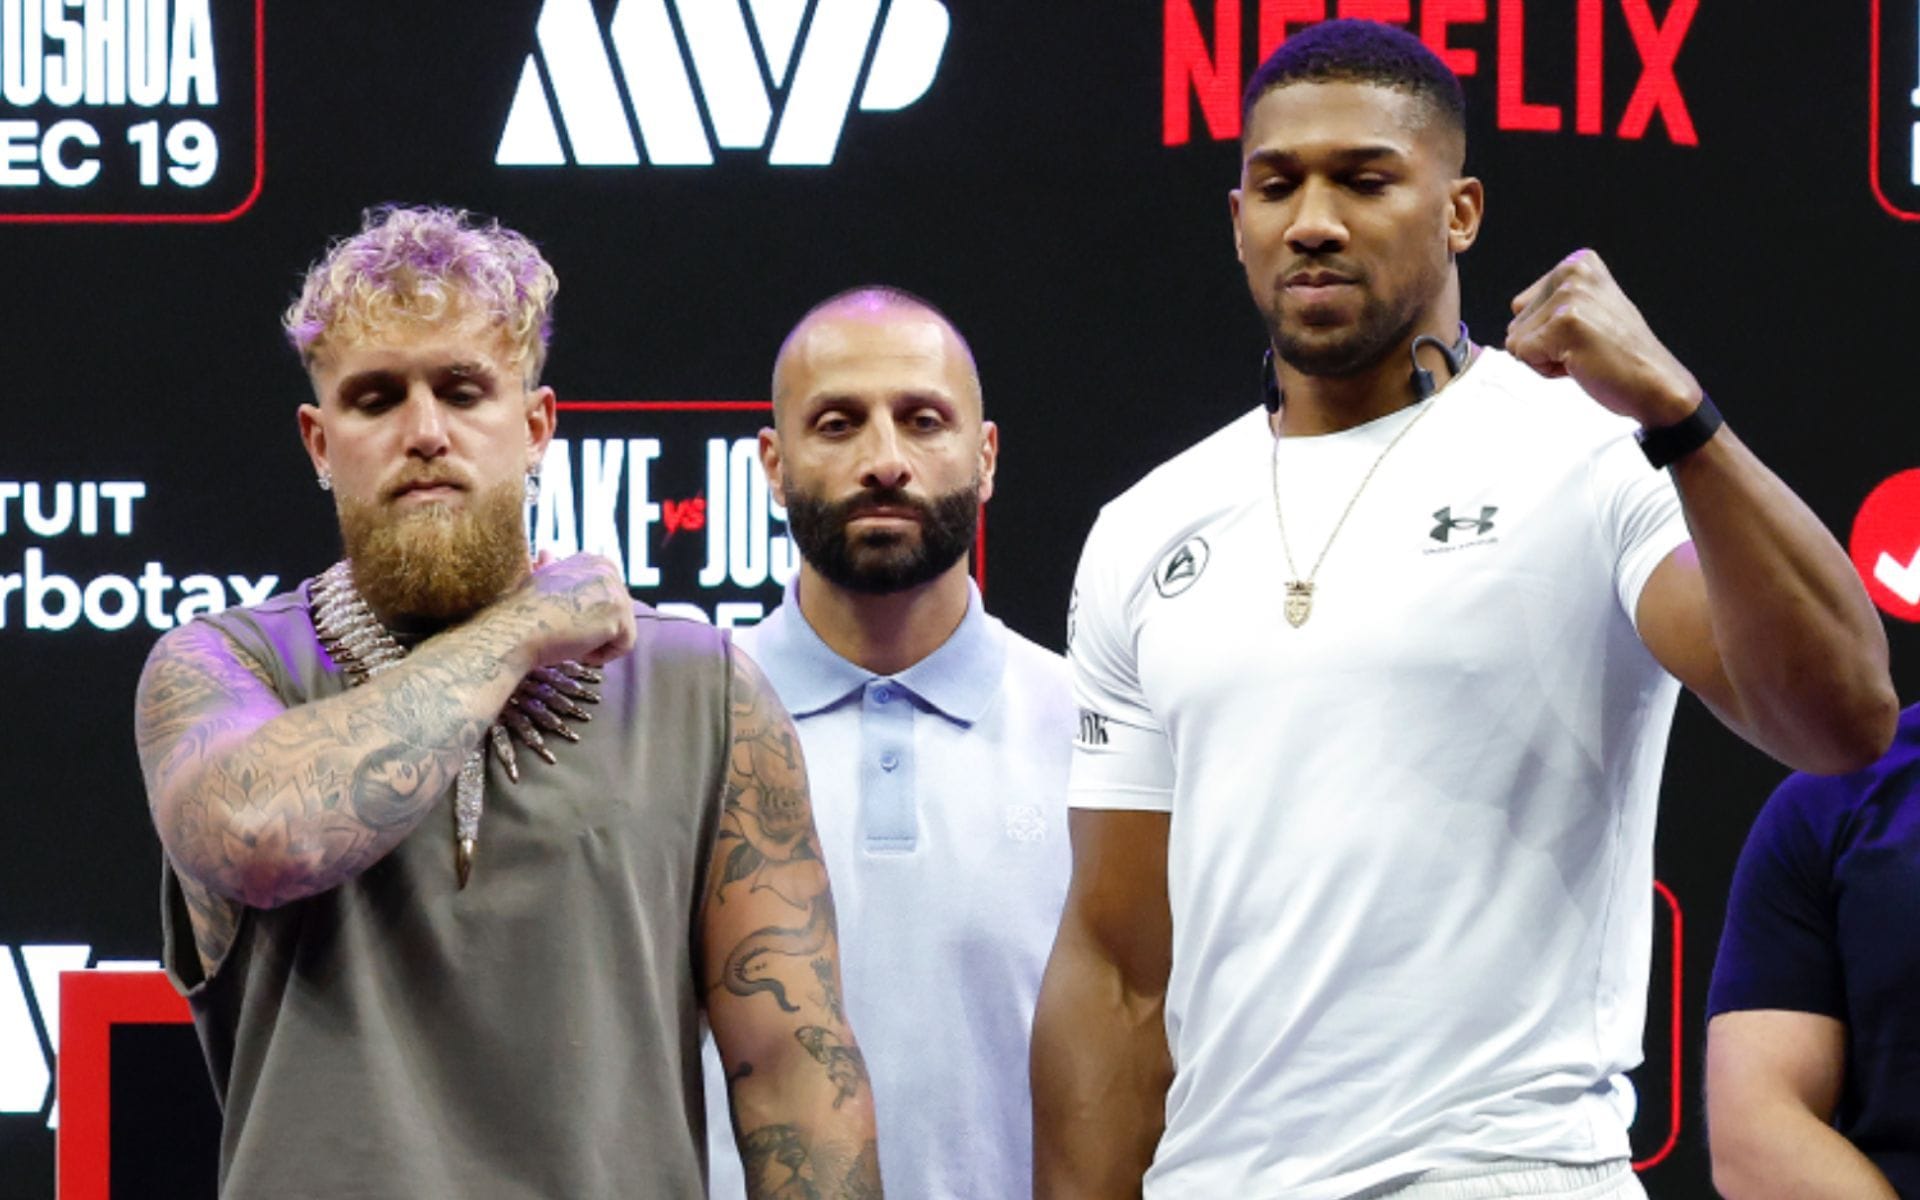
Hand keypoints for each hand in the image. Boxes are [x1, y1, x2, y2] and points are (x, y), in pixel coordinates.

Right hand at [493, 553, 636, 667]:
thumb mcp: (539, 580)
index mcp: (591, 560)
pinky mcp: (620, 611)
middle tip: (565, 633)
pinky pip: (624, 645)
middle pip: (617, 614)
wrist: (517, 629)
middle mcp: (608, 568)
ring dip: (597, 643)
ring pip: (621, 630)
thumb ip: (551, 567)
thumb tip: (546, 553)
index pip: (606, 599)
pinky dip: (603, 655)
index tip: (564, 622)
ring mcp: (616, 588)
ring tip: (570, 639)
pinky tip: (579, 650)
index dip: (587, 617)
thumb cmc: (524, 611)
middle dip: (594, 630)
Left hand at [1507, 249, 1702, 426]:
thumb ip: (1550, 303)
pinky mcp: (1565, 322)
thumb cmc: (1618, 355)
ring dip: (1545, 358)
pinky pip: (1522, 355)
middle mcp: (1574, 271)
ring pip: (1516, 340)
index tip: (1583, 334)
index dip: (1546, 332)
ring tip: (1584, 354)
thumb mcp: (1587, 310)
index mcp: (1578, 263)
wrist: (1654, 384)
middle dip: (1543, 345)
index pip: (1520, 306)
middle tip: (1585, 348)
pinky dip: (1546, 370)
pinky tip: (1580, 363)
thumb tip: (1512, 313)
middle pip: (1515, 322)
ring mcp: (1570, 295)